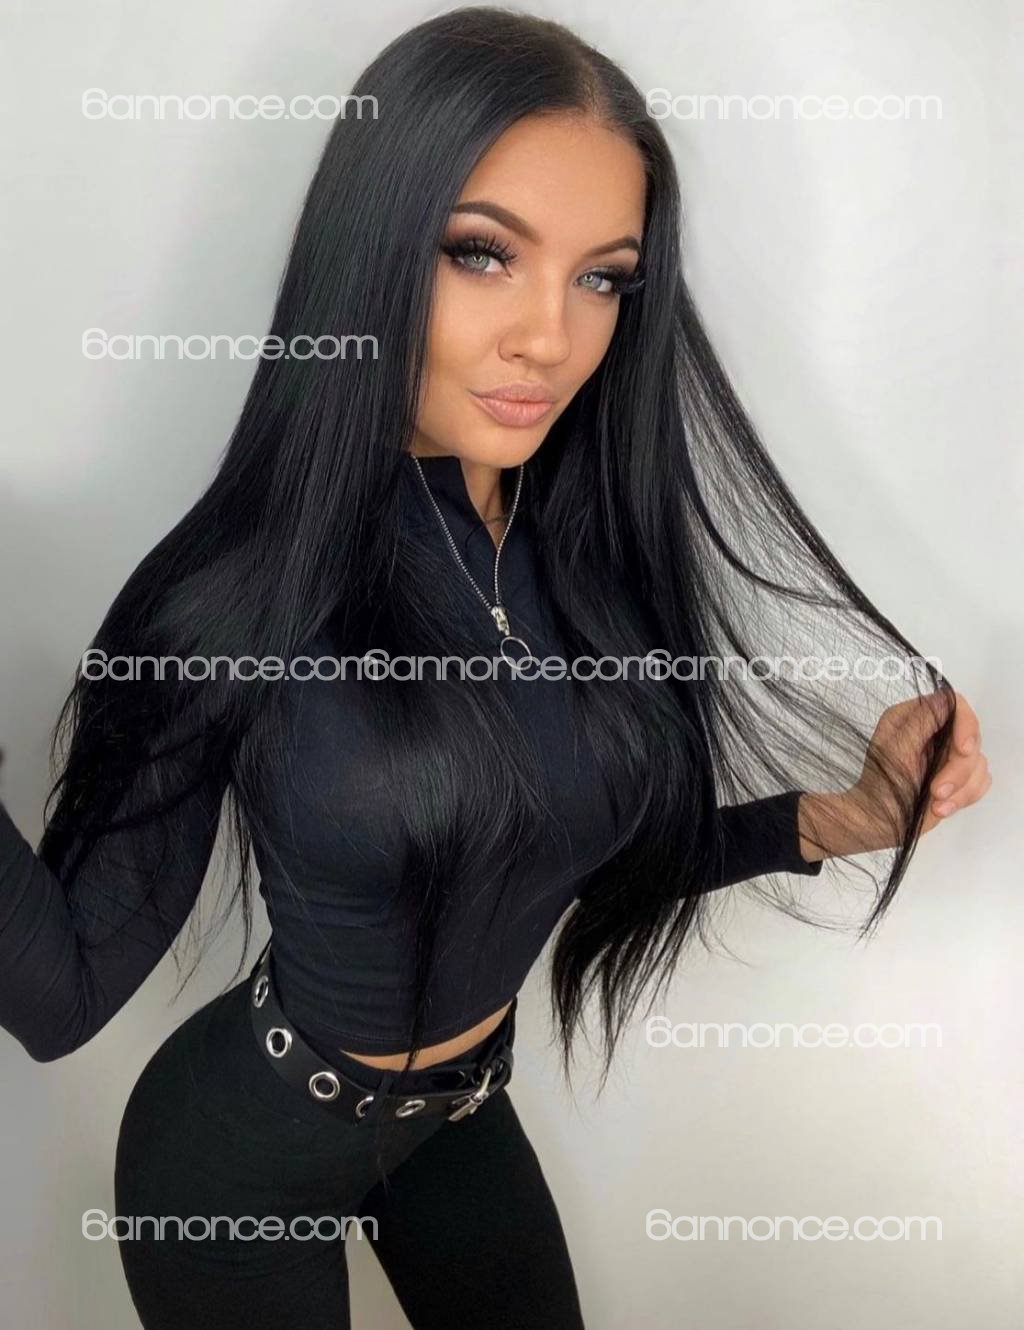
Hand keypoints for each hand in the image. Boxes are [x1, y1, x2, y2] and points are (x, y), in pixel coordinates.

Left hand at [799, 690, 992, 859]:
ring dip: (960, 788)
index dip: (966, 725)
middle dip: (959, 769)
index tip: (963, 750)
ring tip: (936, 803)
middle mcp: (931, 732)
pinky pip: (980, 781)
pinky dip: (965, 797)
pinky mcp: (956, 778)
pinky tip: (942, 808)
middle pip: (972, 737)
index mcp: (912, 718)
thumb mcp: (896, 750)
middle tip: (937, 790)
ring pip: (979, 762)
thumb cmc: (880, 786)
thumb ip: (922, 722)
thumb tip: (947, 700)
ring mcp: (946, 755)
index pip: (954, 705)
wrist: (877, 823)